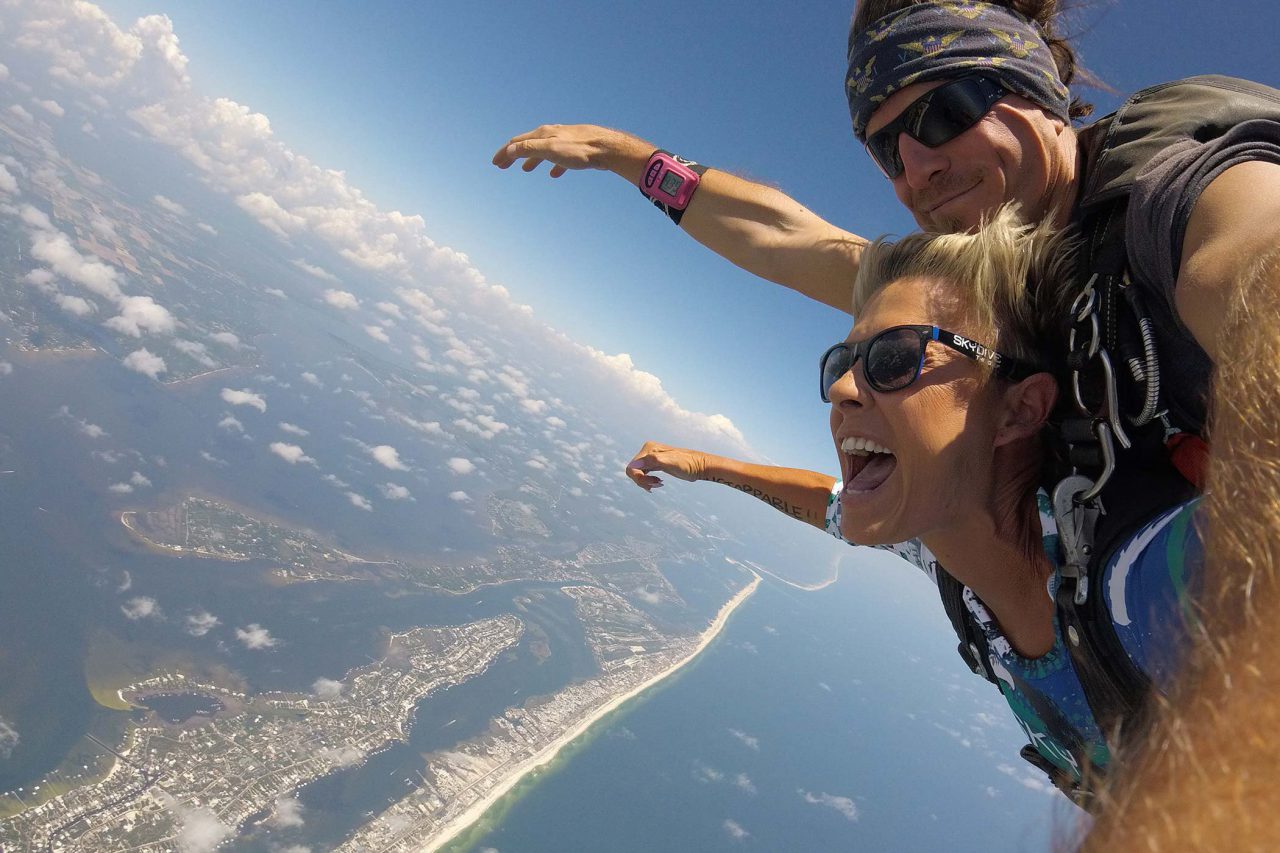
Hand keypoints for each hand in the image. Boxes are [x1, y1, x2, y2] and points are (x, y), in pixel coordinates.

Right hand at [492, 124, 648, 178]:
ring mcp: (564, 141)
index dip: (505, 153)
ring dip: (532, 160)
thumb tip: (509, 150)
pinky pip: (559, 158)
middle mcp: (552, 135)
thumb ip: (530, 149)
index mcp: (543, 134)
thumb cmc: (580, 150)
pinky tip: (554, 174)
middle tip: (503, 166)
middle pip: (528, 145)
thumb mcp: (551, 149)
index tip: (495, 163)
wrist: (607, 148)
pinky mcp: (576, 151)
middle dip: (514, 155)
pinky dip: (552, 165)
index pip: (517, 142)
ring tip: (526, 170)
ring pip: (543, 151)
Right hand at [625, 441, 707, 491]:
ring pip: (637, 473)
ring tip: (659, 484)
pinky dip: (648, 481)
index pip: (632, 467)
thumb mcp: (671, 462)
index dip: (639, 478)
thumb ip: (653, 461)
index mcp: (649, 449)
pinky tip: (659, 483)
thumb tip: (634, 464)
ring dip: (645, 482)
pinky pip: (643, 474)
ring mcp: (651, 458)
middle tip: (656, 485)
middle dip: (642, 481)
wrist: (699, 466)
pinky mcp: (655, 465)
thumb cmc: (688, 464)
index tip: (654, 483)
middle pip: (633, 470)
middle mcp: (648, 451)